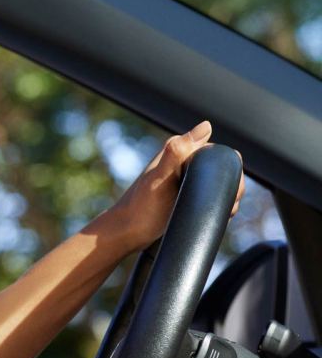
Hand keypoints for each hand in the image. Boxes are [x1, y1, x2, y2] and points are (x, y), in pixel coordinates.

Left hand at [111, 120, 245, 251]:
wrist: (128, 232)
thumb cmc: (142, 206)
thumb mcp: (161, 178)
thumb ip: (177, 152)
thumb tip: (206, 125)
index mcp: (177, 150)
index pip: (217, 151)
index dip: (226, 167)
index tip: (223, 186)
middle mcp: (181, 161)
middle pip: (221, 168)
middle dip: (229, 185)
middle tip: (222, 204)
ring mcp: (185, 179)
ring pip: (218, 183)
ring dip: (225, 197)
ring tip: (217, 211)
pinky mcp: (186, 195)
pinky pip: (211, 195)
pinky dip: (217, 204)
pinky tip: (214, 215)